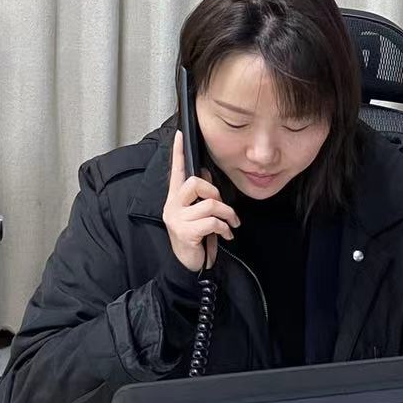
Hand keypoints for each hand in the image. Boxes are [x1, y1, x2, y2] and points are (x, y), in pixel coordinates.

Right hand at [164, 130, 240, 272]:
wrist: (188, 267)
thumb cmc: (195, 238)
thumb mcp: (197, 214)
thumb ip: (200, 195)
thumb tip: (206, 174)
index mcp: (175, 198)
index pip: (176, 171)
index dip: (178, 152)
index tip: (180, 135)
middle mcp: (172, 206)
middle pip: (195, 183)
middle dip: (215, 193)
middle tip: (222, 207)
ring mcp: (177, 219)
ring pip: (209, 204)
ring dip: (226, 214)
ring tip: (230, 224)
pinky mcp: (185, 232)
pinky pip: (212, 221)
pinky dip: (224, 228)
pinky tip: (226, 235)